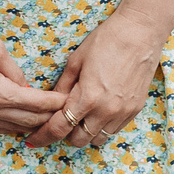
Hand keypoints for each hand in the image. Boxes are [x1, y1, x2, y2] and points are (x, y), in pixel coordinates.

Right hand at [0, 15, 67, 138]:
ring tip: (49, 120)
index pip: (37, 104)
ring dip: (32, 126)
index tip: (70, 100)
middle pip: (28, 121)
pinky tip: (20, 122)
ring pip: (13, 129)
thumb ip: (14, 70)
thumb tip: (26, 86)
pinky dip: (13, 127)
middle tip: (66, 113)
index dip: (56, 103)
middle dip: (50, 118)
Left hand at [25, 7, 168, 149]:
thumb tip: (52, 103)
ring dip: (86, 132)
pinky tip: (99, 110)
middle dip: (66, 133)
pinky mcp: (135, 110)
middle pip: (79, 140)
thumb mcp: (76, 60)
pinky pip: (114, 130)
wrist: (140, 32)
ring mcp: (123, 112)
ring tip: (82, 115)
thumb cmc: (106, 40)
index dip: (43, 136)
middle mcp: (106, 110)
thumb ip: (63, 86)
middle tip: (61, 119)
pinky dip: (103, 126)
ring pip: (97, 139)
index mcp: (87, 97)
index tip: (33, 139)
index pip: (60, 128)